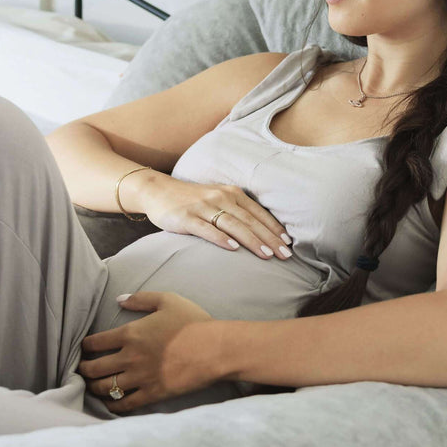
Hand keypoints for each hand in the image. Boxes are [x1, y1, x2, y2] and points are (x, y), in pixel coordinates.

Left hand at [76, 291, 223, 413]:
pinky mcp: (152, 394)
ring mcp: (140, 378)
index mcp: (130, 334)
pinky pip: (125, 405)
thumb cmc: (193, 323)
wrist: (215, 350)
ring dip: (94, 388)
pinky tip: (110, 404)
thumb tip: (119, 299)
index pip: (95, 343)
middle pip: (94, 368)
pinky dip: (113, 405)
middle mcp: (129, 358)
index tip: (83, 349)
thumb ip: (140, 299)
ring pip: (105, 388)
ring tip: (91, 387)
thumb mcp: (167, 301)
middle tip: (81, 370)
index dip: (85, 346)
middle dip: (83, 370)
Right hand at [139, 177, 293, 261]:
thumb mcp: (217, 199)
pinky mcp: (186, 217)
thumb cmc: (192, 200)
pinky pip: (207, 229)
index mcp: (231, 193)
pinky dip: (221, 238)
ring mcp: (203, 207)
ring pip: (233, 225)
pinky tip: (233, 248)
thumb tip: (261, 232)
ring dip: (252, 240)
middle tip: (285, 255)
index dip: (274, 228)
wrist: (157, 191)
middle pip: (249, 220)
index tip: (288, 244)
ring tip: (267, 255)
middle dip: (269, 238)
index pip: (258, 212)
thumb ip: (237, 211)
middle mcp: (220, 197)